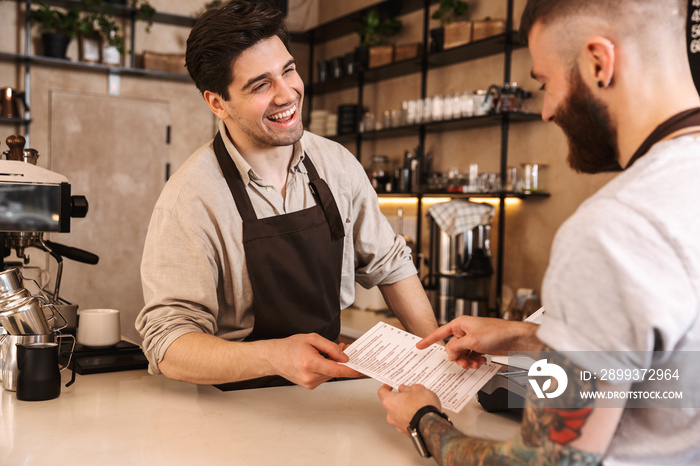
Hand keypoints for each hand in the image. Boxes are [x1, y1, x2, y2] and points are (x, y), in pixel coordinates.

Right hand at [270, 333, 362, 388]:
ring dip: (334, 365)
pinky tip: (324, 360)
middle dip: (342, 361)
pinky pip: (324, 377)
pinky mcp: (309, 385)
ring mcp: (309, 383)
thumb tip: (344, 357)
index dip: (351, 370)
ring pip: (330, 375)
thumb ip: (330, 347)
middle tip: (346, 348)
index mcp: (310, 363)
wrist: (274, 357)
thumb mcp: (312, 339)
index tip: (362, 370)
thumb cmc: (290, 346)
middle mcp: (310, 376)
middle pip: (335, 372)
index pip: (336, 370)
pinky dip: (327, 369)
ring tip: (332, 352)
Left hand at [378, 384, 440, 433]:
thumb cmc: (422, 407)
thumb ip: (409, 388)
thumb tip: (405, 389)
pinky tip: (420, 414)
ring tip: (418, 404)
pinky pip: (407, 422)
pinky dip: (411, 418)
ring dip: (406, 409)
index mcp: (390, 402)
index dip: (386, 387)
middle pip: (392, 403)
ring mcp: (398, 425)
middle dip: (400, 398)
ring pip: (399, 414)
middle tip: (410, 394)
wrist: (431, 425)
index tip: (390, 385)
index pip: (382, 392)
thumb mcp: (418, 389)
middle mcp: (391, 415)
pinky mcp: (407, 432)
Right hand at [417, 316, 536, 368]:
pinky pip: (471, 356)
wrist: (516, 339)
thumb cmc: (498, 332)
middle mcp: (466, 331)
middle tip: (463, 363)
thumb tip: (449, 353)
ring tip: (475, 363)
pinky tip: (481, 361)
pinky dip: (474, 361)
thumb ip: (456, 347)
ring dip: (467, 361)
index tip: (419, 346)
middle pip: (452, 347)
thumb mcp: (472, 341)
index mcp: (461, 324)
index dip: (429, 340)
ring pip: (462, 354)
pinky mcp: (482, 347)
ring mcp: (474, 340)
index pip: (440, 332)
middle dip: (457, 357)